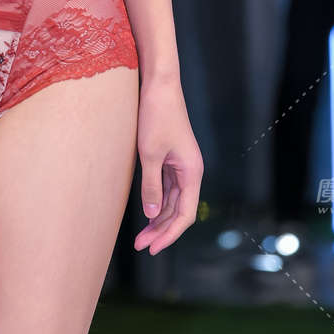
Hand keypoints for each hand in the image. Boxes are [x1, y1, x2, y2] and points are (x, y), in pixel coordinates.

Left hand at [133, 77, 203, 255]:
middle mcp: (191, 172)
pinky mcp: (172, 159)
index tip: (152, 248)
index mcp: (192, 172)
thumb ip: (151, 185)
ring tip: (141, 236)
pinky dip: (157, 203)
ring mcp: (182, 166)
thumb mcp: (150, 154)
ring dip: (158, 219)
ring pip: (173, 202)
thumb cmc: (156, 116)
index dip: (169, 234)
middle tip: (141, 246)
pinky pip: (167, 189)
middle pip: (180, 211)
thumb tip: (151, 214)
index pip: (185, 214)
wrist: (159, 86)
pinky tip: (146, 213)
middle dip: (161, 231)